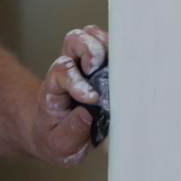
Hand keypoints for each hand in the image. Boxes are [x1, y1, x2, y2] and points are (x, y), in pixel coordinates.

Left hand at [31, 25, 107, 166]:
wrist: (61, 137)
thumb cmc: (59, 139)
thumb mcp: (59, 145)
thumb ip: (70, 132)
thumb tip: (86, 115)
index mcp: (54, 88)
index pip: (61, 71)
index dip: (75, 81)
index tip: (91, 99)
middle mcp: (69, 71)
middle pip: (73, 40)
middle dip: (88, 50)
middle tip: (96, 69)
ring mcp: (86, 65)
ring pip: (91, 35)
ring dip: (104, 45)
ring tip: (113, 65)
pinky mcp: (104, 67)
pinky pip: (110, 46)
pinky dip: (119, 50)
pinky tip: (126, 67)